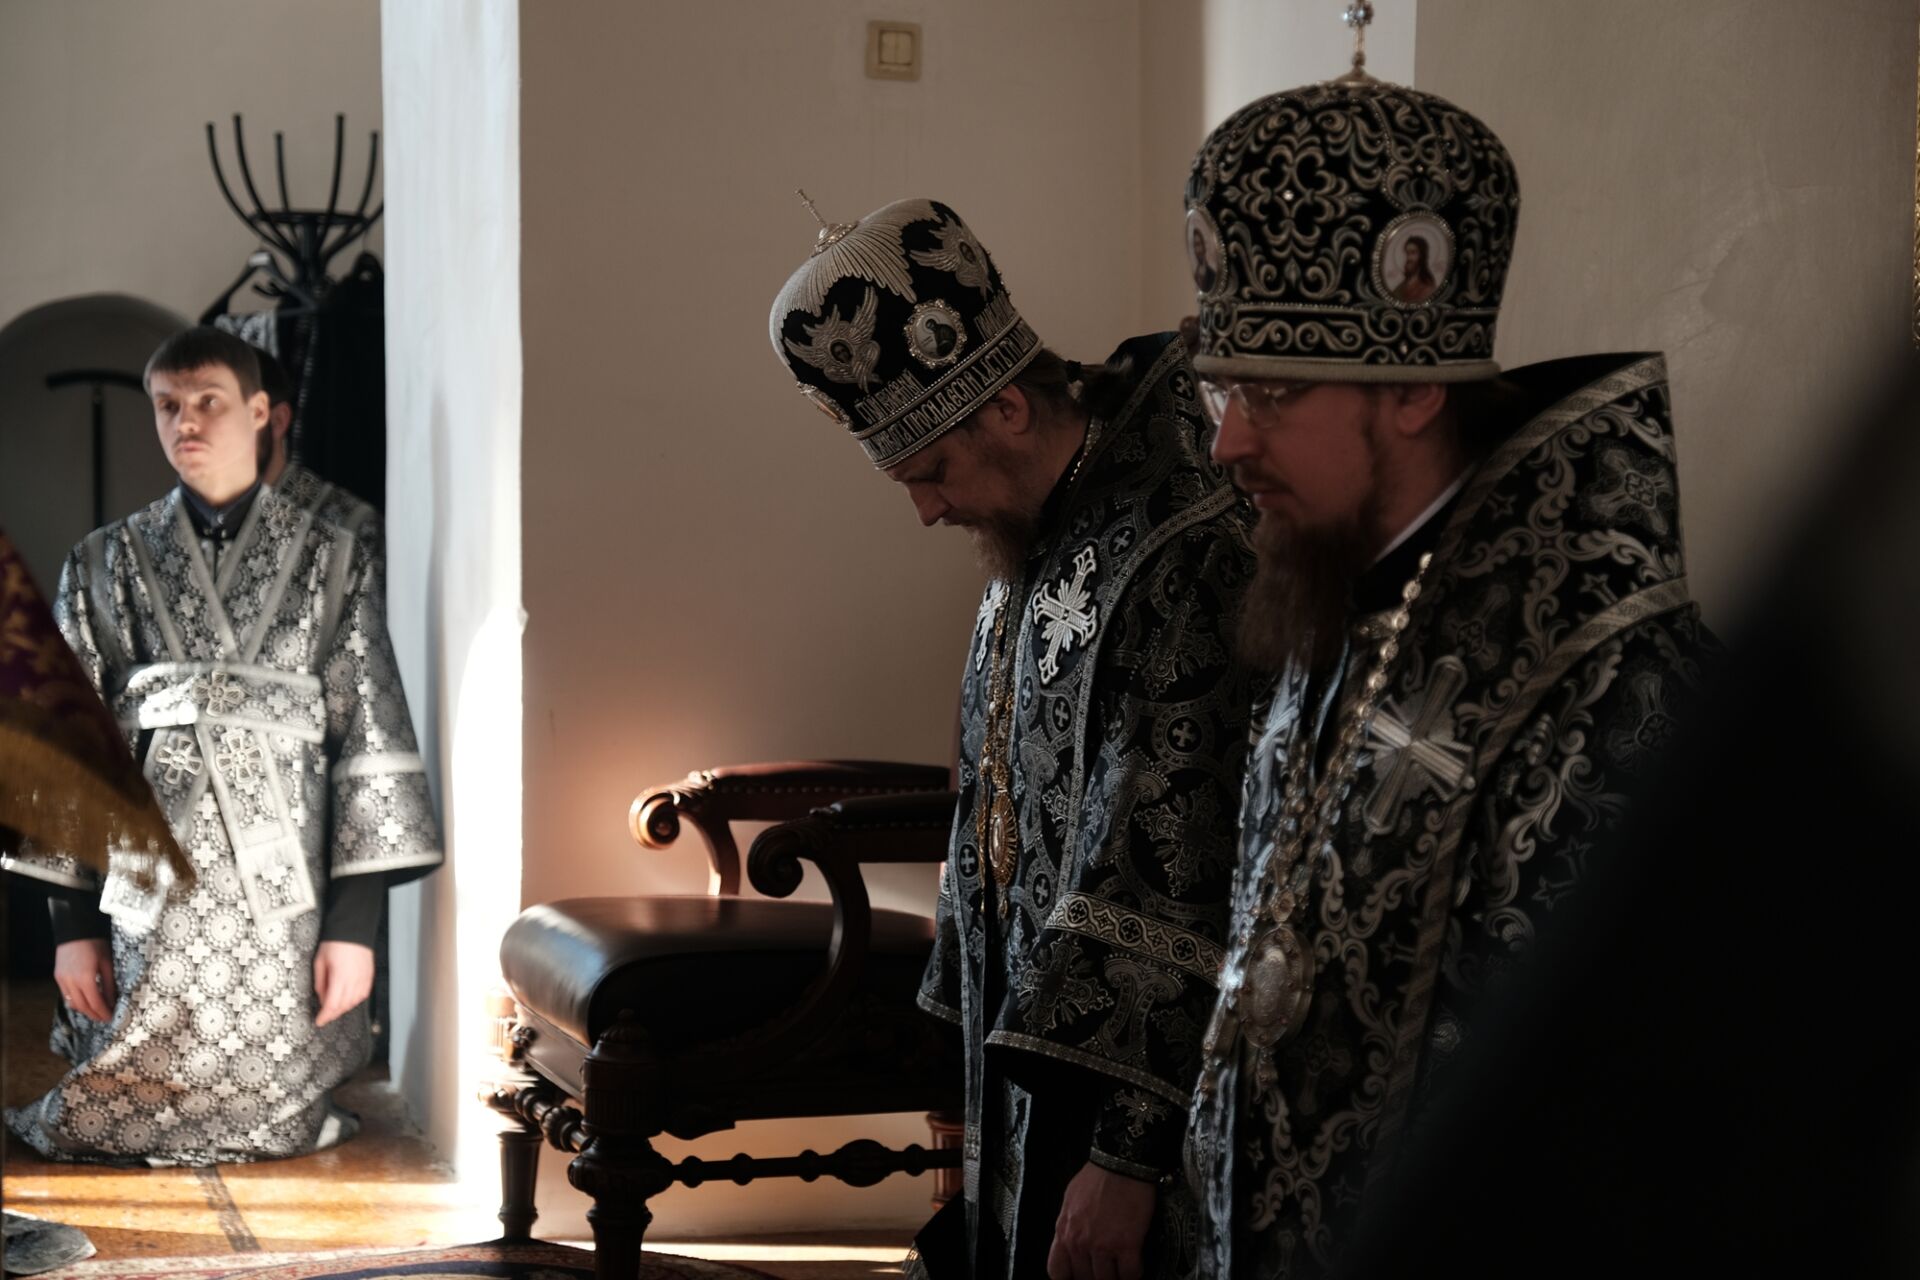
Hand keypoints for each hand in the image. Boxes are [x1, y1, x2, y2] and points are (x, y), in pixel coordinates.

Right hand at [53, 938, 116, 1022]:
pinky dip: (76, 1002)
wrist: (75, 931)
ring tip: (96, 1012)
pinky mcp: (58, 977)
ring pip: (72, 1003)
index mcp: (86, 978)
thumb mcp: (107, 963)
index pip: (95, 1003)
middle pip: (83, 1006)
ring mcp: (62, 980)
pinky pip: (66, 995)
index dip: (103, 1012)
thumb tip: (113, 1001)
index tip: (111, 1017)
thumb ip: (109, 984)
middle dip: (94, 1015)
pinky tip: (85, 1002)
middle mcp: (71, 982)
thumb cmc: (95, 944)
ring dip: (84, 1010)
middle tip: (105, 1018)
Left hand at [313, 940, 375, 1027]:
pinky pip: (363, 994)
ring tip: (335, 1007)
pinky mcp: (369, 975)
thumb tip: (321, 997)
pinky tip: (349, 999)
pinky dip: (355, 1000)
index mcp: (339, 978)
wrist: (352, 929)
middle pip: (343, 1006)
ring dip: (344, 1008)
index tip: (319, 1021)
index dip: (325, 1016)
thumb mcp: (319, 962)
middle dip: (333, 1014)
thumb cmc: (335, 943)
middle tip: (324, 1016)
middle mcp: (354, 981)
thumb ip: (320, 983)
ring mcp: (363, 978)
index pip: (332, 1005)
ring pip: (354, 1002)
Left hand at [1047, 1160, 1157, 1279]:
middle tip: (1104, 1271)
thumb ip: (1069, 1226)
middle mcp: (1080, 1243)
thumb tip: (1071, 1242)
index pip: (1057, 1272)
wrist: (1121, 1163)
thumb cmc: (1098, 1177)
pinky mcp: (1127, 1245)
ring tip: (1120, 1271)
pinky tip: (1134, 1267)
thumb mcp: (1070, 1201)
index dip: (1070, 1278)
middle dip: (1095, 1277)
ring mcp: (1103, 1246)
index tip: (1078, 1276)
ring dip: (1115, 1277)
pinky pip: (1130, 1274)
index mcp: (1064, 1232)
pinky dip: (1133, 1274)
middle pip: (1084, 1279)